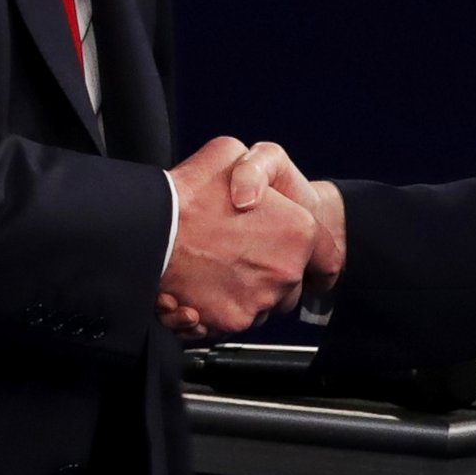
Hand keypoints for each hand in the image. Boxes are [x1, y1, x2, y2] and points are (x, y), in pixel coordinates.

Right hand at [158, 137, 317, 336]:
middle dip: (271, 272)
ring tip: (216, 268)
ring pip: (263, 304)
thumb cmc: (190, 192)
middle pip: (291, 284)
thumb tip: (255, 188)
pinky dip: (219, 308)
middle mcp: (287, 271)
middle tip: (240, 253)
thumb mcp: (230, 152)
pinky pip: (234, 320)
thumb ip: (255, 168)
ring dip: (246, 291)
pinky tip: (200, 288)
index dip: (311, 254)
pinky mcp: (232, 322)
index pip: (326, 255)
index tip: (297, 255)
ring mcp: (260, 300)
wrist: (149, 230)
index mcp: (300, 231)